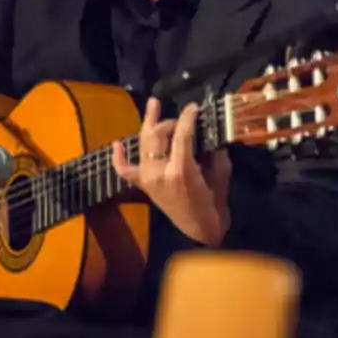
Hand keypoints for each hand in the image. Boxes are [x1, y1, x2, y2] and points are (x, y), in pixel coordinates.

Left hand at [113, 98, 230, 246]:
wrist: (198, 232)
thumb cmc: (213, 204)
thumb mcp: (220, 174)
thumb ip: (214, 153)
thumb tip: (210, 135)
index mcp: (181, 169)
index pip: (181, 134)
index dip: (187, 117)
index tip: (194, 107)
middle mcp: (159, 171)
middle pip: (158, 135)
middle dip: (169, 121)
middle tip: (182, 116)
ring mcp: (148, 178)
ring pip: (143, 143)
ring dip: (149, 125)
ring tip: (153, 105)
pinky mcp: (144, 185)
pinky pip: (126, 171)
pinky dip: (119, 158)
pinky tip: (117, 144)